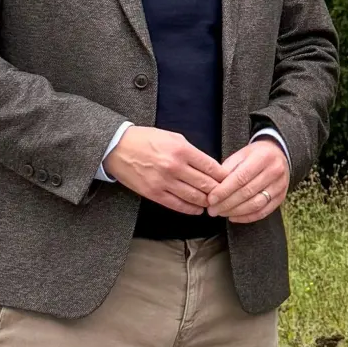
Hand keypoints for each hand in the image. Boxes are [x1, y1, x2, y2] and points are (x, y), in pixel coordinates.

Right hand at [102, 126, 227, 214]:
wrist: (118, 148)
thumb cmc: (146, 139)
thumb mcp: (172, 137)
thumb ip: (191, 151)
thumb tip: (208, 166)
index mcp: (182, 149)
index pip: (211, 167)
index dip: (223, 176)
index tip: (229, 180)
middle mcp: (175, 166)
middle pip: (205, 184)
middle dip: (218, 191)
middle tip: (225, 195)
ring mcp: (164, 181)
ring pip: (194, 197)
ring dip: (206, 202)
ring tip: (213, 203)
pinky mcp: (154, 193)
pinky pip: (177, 205)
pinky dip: (190, 209)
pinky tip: (197, 209)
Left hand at [205, 138, 289, 222]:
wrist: (278, 154)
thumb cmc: (255, 154)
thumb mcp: (241, 154)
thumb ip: (227, 169)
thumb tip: (213, 188)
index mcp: (263, 157)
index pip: (241, 177)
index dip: (224, 190)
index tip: (211, 199)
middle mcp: (274, 171)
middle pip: (248, 192)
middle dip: (227, 203)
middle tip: (212, 210)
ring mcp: (280, 186)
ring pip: (256, 204)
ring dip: (235, 212)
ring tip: (221, 213)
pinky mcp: (281, 197)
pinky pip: (263, 212)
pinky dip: (246, 217)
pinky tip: (234, 217)